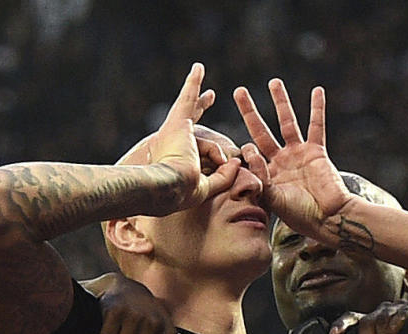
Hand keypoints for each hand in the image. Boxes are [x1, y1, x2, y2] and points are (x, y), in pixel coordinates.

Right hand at [145, 63, 240, 212]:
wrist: (170, 185)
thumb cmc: (184, 192)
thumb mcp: (207, 187)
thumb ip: (223, 176)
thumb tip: (236, 162)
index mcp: (178, 158)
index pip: (196, 146)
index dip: (207, 144)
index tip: (213, 140)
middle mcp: (173, 141)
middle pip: (190, 118)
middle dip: (200, 106)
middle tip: (211, 96)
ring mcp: (174, 129)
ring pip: (190, 108)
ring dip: (196, 90)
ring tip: (201, 73)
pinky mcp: (177, 121)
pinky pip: (188, 97)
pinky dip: (192, 82)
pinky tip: (199, 67)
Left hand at [233, 79, 350, 236]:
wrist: (328, 218)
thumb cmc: (300, 214)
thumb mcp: (272, 198)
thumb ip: (259, 176)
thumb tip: (247, 149)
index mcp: (267, 175)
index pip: (251, 154)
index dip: (245, 150)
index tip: (243, 147)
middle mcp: (281, 161)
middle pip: (262, 130)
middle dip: (250, 111)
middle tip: (239, 91)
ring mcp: (299, 154)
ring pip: (287, 122)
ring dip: (280, 101)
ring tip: (273, 82)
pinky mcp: (317, 151)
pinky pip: (317, 126)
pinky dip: (317, 109)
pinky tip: (317, 90)